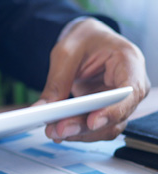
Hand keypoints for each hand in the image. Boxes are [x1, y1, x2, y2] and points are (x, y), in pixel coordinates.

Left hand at [36, 18, 149, 142]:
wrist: (88, 41)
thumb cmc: (84, 40)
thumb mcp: (66, 53)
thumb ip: (57, 81)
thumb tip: (42, 108)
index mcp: (129, 61)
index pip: (129, 92)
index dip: (112, 110)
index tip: (92, 121)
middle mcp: (132, 86)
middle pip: (116, 115)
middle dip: (85, 126)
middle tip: (58, 130)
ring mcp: (122, 102)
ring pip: (106, 127)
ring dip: (79, 133)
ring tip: (53, 131)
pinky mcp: (108, 112)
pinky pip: (95, 128)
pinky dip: (77, 131)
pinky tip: (58, 131)